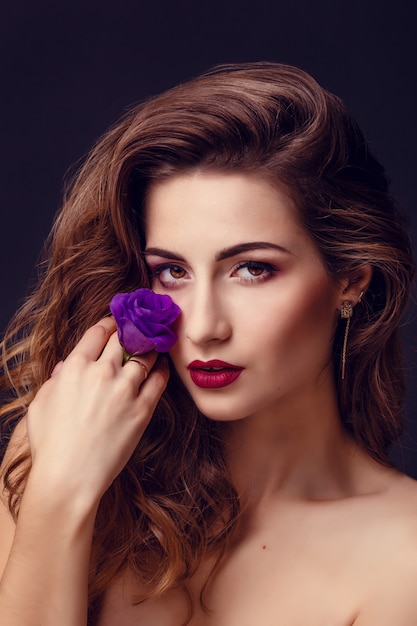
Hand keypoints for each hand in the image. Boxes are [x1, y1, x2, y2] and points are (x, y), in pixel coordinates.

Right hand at [26, 317, 168, 506]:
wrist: (69, 477)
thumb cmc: (50, 445)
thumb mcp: (40, 405)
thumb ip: (55, 380)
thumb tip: (66, 368)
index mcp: (75, 367)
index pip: (97, 333)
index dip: (109, 324)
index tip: (116, 323)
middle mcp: (102, 372)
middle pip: (124, 340)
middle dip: (132, 332)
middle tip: (140, 330)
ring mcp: (124, 389)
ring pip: (145, 356)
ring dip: (151, 349)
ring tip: (155, 347)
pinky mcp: (142, 409)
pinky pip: (159, 380)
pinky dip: (162, 370)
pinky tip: (163, 367)